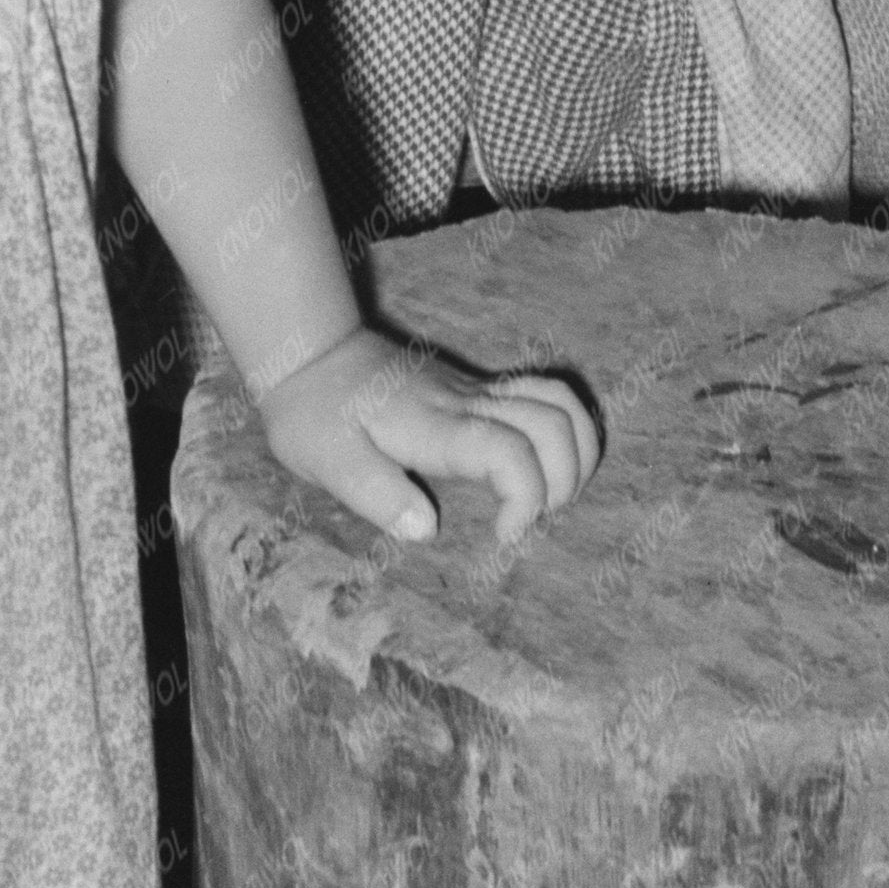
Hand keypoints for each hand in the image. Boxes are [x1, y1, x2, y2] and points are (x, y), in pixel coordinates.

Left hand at [257, 327, 599, 548]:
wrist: (312, 352)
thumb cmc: (315, 414)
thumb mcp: (325, 461)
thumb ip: (375, 494)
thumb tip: (426, 530)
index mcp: (434, 427)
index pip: (508, 450)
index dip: (526, 495)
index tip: (503, 535)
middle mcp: (467, 403)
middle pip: (553, 422)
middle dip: (565, 478)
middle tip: (532, 520)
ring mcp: (478, 391)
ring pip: (559, 400)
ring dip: (577, 450)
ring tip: (552, 497)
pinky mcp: (479, 388)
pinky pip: (544, 395)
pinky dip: (566, 430)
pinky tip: (549, 465)